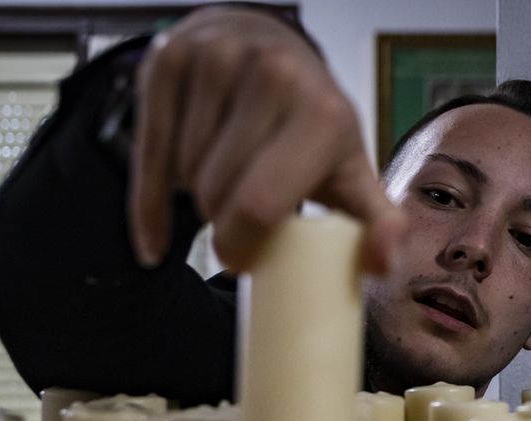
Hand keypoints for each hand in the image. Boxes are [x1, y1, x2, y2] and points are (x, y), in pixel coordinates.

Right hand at [128, 7, 404, 273]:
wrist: (267, 46)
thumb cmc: (311, 124)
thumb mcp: (351, 172)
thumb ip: (377, 224)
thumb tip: (382, 264)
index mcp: (321, 114)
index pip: (260, 206)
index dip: (241, 246)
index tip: (241, 261)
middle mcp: (272, 77)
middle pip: (217, 194)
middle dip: (220, 223)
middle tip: (235, 218)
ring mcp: (218, 60)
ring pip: (184, 173)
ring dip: (195, 194)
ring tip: (220, 180)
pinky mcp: (171, 58)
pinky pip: (147, 153)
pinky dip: (148, 202)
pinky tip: (154, 235)